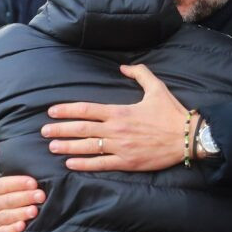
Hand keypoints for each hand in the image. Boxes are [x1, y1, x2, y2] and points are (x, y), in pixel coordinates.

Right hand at [0, 139, 45, 231]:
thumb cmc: (0, 192)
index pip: (4, 184)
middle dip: (25, 198)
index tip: (34, 182)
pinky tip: (23, 226)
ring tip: (35, 211)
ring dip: (21, 213)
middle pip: (8, 200)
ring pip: (6, 216)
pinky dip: (13, 229)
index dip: (18, 183)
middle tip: (41, 196)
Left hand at [42, 64, 192, 171]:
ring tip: (51, 147)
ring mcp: (120, 148)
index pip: (86, 109)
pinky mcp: (127, 163)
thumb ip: (139, 73)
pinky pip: (100, 164)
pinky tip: (70, 164)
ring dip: (67, 148)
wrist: (187, 137)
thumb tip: (123, 66)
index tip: (52, 112)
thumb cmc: (171, 112)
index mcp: (120, 111)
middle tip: (43, 132)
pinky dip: (83, 164)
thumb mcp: (156, 87)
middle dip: (59, 130)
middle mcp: (116, 130)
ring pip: (87, 147)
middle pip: (81, 129)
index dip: (66, 110)